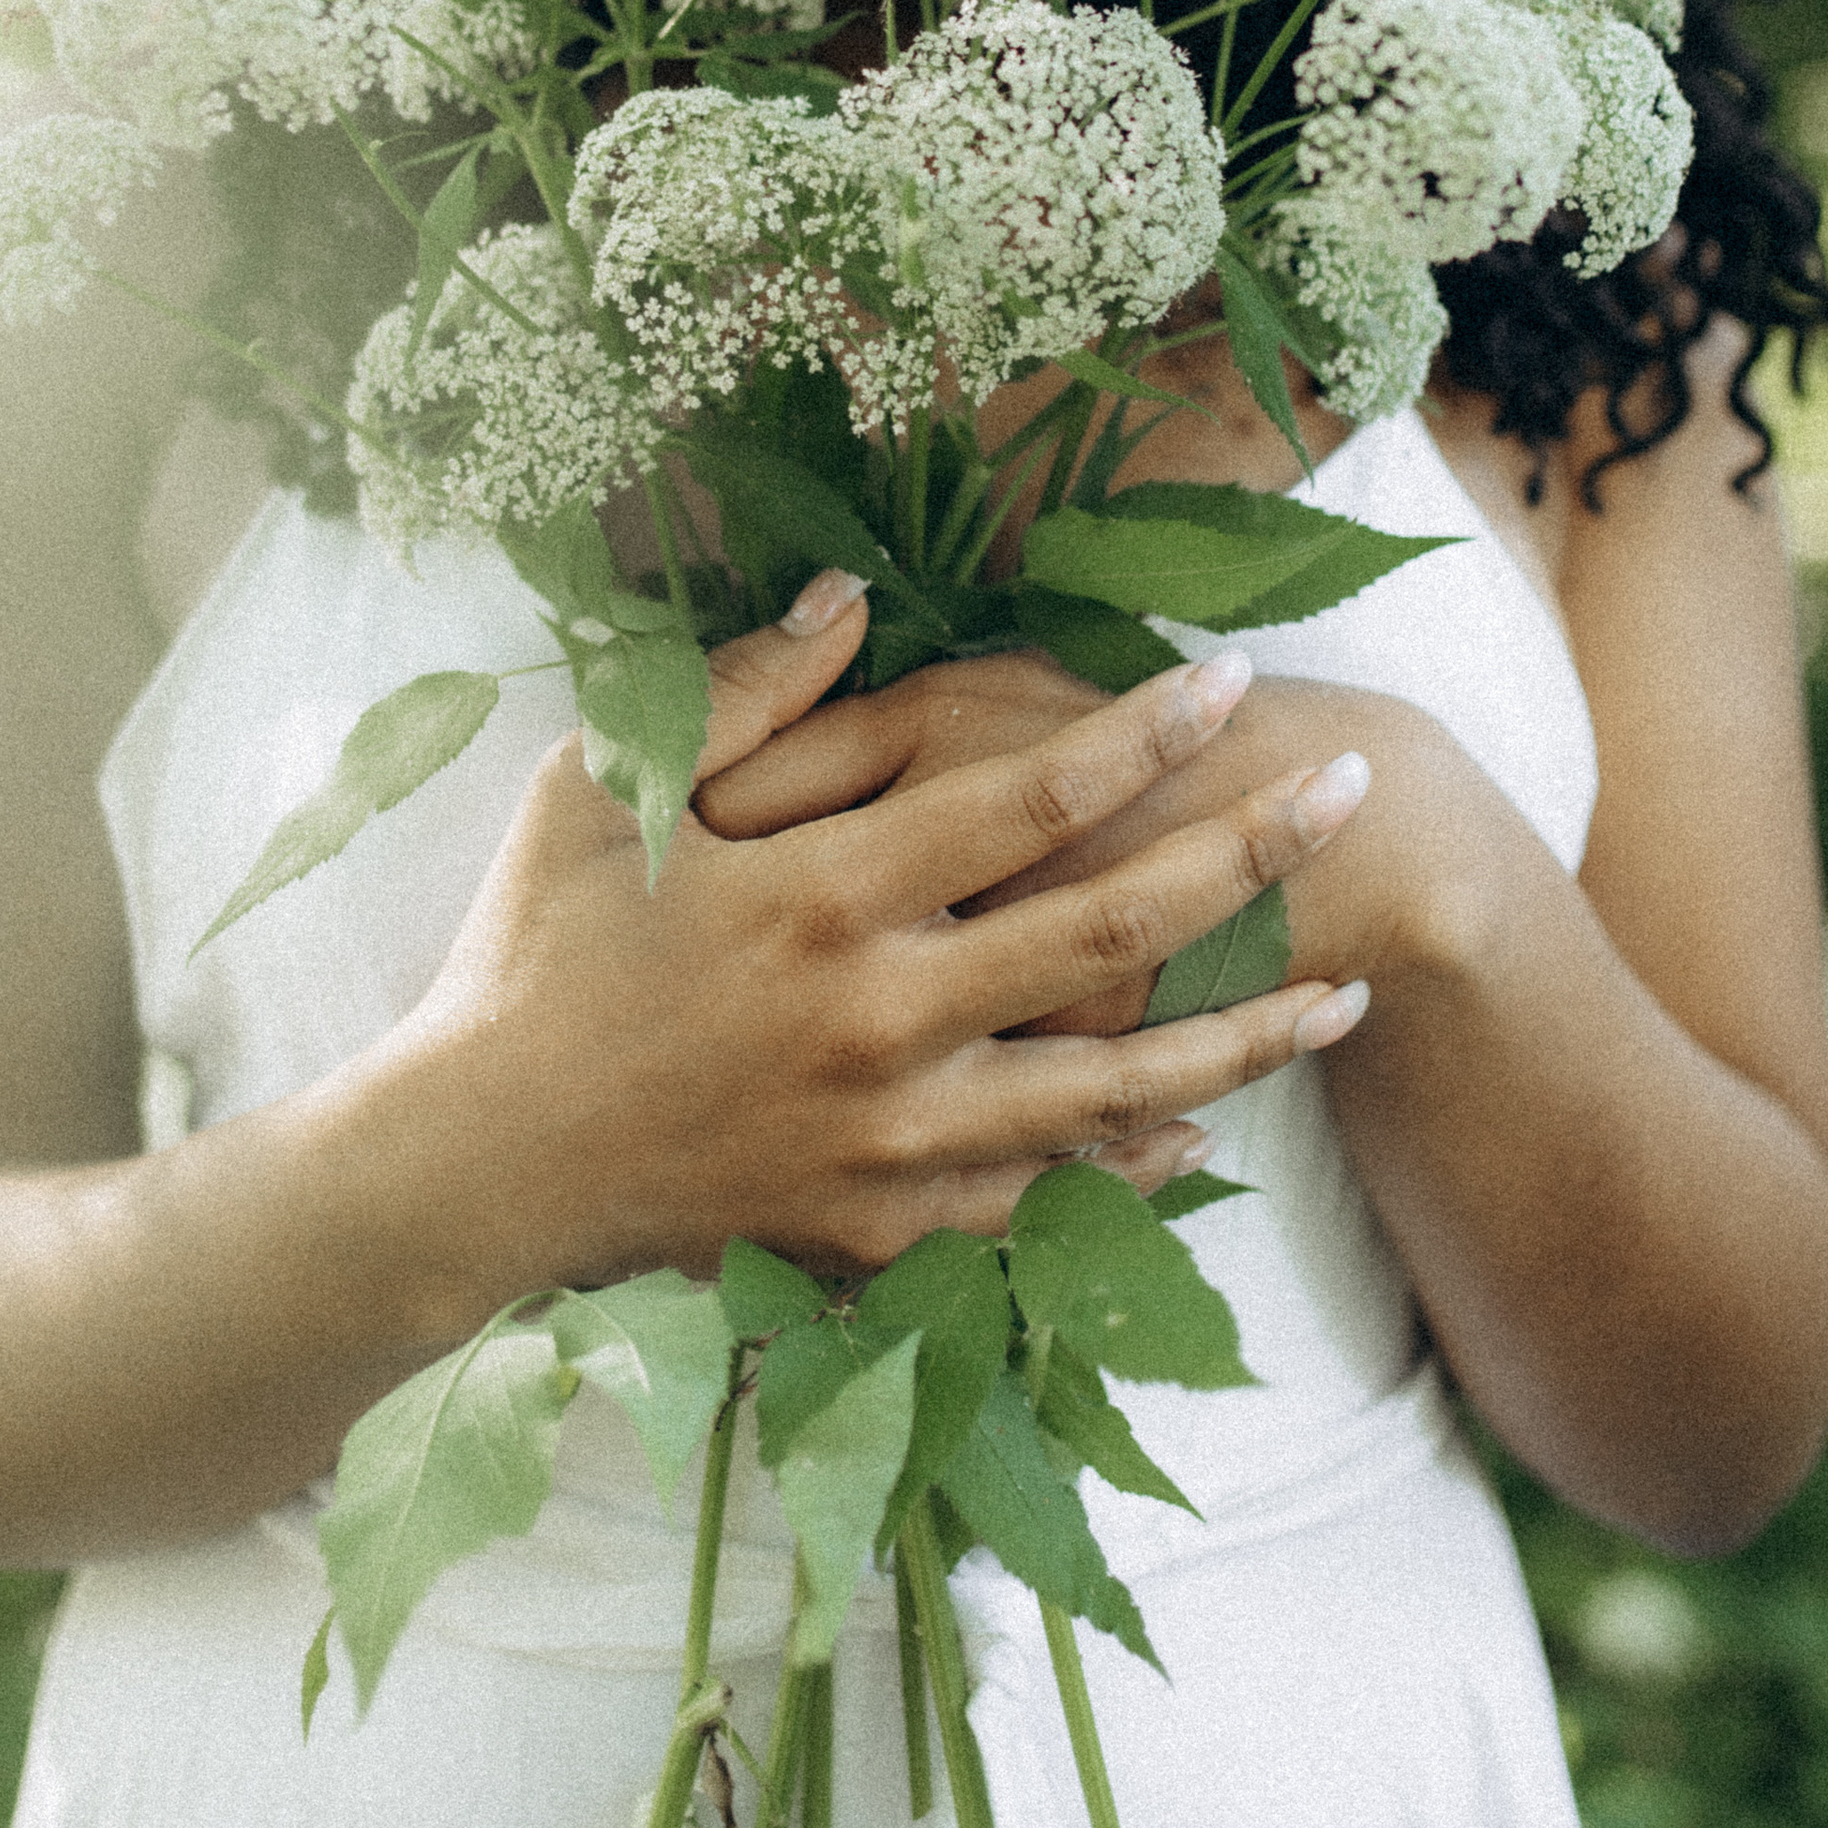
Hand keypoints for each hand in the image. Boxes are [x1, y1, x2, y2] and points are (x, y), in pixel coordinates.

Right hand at [400, 576, 1377, 1283]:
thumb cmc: (530, 955)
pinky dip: (1134, 1167)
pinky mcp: (878, 1231)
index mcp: (820, 895)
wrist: (474, 1166)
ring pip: (1116, 1087)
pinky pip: (1042, 1201)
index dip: (1142, 735)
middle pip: (1112, 930)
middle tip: (1353, 793)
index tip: (1232, 683)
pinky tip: (1207, 1135)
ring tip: (1349, 997)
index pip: (1026, 797)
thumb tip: (852, 597)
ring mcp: (889, 1139)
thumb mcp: (608, 789)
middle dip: (1249, 855)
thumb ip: (741, 692)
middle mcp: (880, 1017)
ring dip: (1244, 1037)